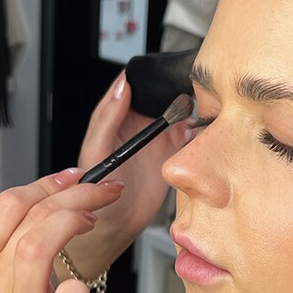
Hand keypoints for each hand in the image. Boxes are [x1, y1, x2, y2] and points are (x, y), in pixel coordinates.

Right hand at [0, 168, 124, 292]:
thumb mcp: (3, 285)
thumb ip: (19, 247)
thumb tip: (56, 205)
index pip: (7, 204)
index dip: (46, 183)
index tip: (76, 177)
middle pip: (28, 216)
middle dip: (73, 194)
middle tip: (104, 192)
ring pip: (36, 245)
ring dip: (72, 222)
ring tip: (94, 221)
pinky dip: (79, 287)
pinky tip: (85, 285)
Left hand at [73, 71, 190, 266]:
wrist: (113, 223)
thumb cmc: (93, 190)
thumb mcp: (95, 150)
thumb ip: (107, 118)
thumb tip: (122, 87)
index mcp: (117, 116)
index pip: (133, 85)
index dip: (146, 75)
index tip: (161, 69)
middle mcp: (139, 124)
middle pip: (160, 95)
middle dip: (173, 88)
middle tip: (186, 84)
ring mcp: (158, 139)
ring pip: (179, 113)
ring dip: (189, 110)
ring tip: (195, 108)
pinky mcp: (173, 155)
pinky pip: (189, 138)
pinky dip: (197, 134)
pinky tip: (199, 133)